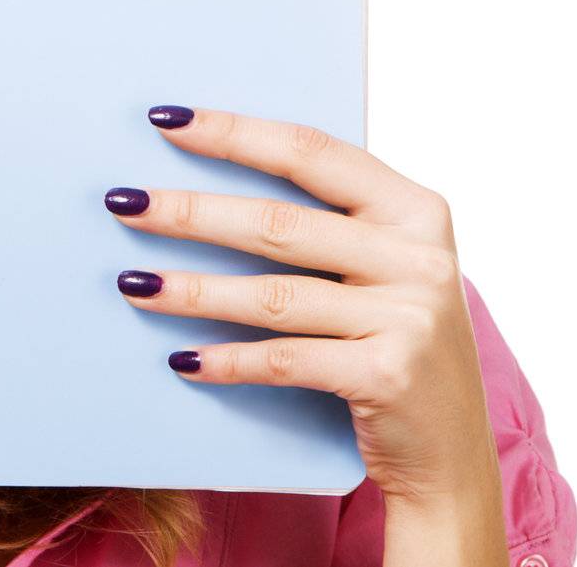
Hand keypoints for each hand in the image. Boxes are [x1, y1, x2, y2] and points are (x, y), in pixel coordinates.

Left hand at [108, 105, 504, 544]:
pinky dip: (227, 359)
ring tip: (132, 284)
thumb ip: (327, 223)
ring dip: (191, 289)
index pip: (310, 152)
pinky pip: (284, 359)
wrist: (451, 456)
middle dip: (191, 212)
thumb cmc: (394, 343)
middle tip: (125, 203)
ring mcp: (409, 317)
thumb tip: (207, 182)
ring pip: (272, 294)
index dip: (234, 133)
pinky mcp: (388, 376)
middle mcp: (420, 256)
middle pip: (278, 221)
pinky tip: (182, 357)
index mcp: (416, 209)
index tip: (166, 120)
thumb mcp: (382, 268)